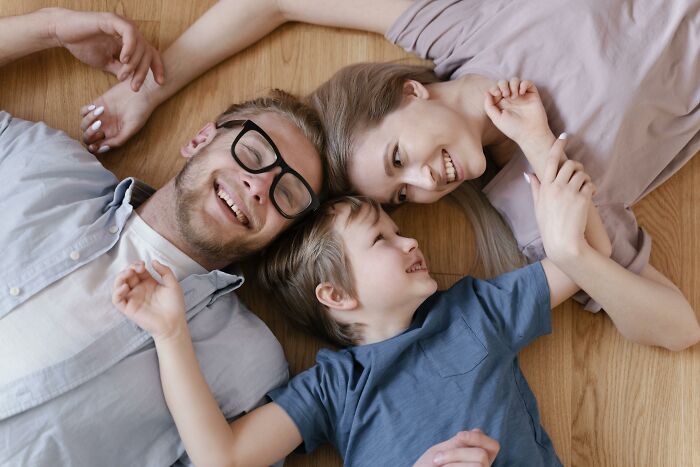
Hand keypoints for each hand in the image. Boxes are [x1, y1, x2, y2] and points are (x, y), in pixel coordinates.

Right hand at [47, 7, 164, 90]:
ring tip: (124, 76)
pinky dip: (130, 47)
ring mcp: (122, 24)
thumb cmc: (82, 45)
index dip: (157, 68)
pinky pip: (129, 33)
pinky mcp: (113, 19)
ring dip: (135, 64)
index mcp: (129, 41)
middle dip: (143, 72)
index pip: (150, 53)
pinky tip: (124, 59)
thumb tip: (133, 80)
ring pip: (140, 44)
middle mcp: (129, 32)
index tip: (160, 83)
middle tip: (135, 87)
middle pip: (147, 52)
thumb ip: (120, 69)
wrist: (62, 33)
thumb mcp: (106, 63)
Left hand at [79, 77, 157, 151]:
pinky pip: (83, 111)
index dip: (93, 148)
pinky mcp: (97, 105)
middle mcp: (105, 128)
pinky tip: (96, 107)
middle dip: (90, 134)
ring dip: (89, 120)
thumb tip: (103, 148)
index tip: (94, 145)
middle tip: (99, 125)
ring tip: (101, 111)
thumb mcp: (132, 128)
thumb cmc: (140, 111)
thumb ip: (119, 139)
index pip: (98, 146)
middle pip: (88, 137)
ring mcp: (100, 117)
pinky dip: (86, 111)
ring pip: (84, 124)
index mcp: (114, 136)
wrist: (141, 92)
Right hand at [112, 259, 185, 340]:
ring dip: (120, 277)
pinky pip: (117, 300)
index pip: (138, 270)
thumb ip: (165, 271)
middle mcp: (139, 290)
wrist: (173, 323)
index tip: (143, 264)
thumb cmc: (175, 305)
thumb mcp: (173, 284)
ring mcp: (133, 299)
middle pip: (127, 276)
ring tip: (128, 274)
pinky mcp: (128, 308)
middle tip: (135, 269)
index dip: (137, 265)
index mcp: (149, 283)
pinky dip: (117, 292)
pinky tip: (125, 287)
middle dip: (129, 269)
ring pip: (119, 286)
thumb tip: (153, 261)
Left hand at [413, 429, 499, 466]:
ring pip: (479, 463)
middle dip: (457, 453)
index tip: (459, 435)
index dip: (479, 438)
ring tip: (439, 466)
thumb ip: (459, 443)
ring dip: (453, 460)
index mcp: (476, 459)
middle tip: (437, 459)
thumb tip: (478, 430)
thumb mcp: (443, 451)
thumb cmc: (427, 466)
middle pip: (482, 454)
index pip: (493, 446)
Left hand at [484, 78, 552, 148]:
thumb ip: (489, 106)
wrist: (530, 133)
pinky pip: (527, 82)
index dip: (494, 88)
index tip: (497, 94)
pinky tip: (521, 93)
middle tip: (505, 94)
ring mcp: (521, 96)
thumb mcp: (496, 118)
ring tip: (514, 96)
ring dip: (513, 84)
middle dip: (503, 85)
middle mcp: (510, 98)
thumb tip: (486, 93)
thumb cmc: (512, 128)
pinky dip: (523, 84)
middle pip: (504, 82)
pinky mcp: (531, 94)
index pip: (495, 89)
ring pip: (515, 80)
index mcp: (501, 103)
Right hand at [527, 139, 595, 263]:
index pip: (551, 159)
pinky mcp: (583, 198)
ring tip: (584, 188)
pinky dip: (592, 188)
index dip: (558, 145)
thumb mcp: (538, 206)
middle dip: (576, 166)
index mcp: (545, 187)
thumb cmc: (549, 226)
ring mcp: (570, 192)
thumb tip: (528, 174)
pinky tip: (590, 196)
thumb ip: (535, 188)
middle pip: (569, 164)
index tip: (563, 136)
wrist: (563, 243)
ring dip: (585, 178)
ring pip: (581, 173)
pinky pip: (590, 184)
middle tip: (578, 173)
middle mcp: (557, 186)